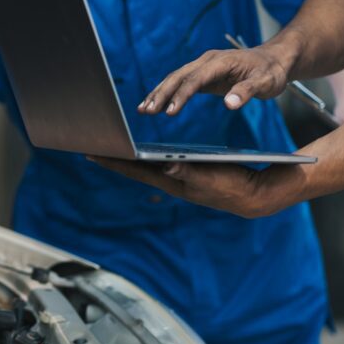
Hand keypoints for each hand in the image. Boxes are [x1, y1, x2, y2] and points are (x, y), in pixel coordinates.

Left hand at [88, 157, 296, 218]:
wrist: (253, 195)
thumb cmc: (234, 186)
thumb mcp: (212, 177)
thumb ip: (189, 173)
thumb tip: (166, 167)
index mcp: (172, 182)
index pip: (135, 170)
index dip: (113, 161)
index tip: (90, 153)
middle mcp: (170, 181)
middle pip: (134, 168)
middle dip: (112, 158)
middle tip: (89, 147)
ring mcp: (177, 180)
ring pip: (144, 167)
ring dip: (125, 159)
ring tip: (108, 148)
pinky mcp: (185, 175)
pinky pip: (157, 165)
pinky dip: (143, 158)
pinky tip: (138, 153)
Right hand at [138, 45, 292, 116]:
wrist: (274, 59)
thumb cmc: (271, 71)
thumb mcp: (266, 82)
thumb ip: (247, 92)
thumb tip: (229, 105)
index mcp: (220, 62)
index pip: (196, 79)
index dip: (182, 95)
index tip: (170, 112)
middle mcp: (207, 61)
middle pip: (178, 77)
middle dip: (161, 94)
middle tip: (146, 110)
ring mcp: (203, 67)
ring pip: (175, 78)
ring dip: (158, 93)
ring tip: (142, 109)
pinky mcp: (202, 75)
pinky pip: (180, 83)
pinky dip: (166, 93)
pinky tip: (155, 103)